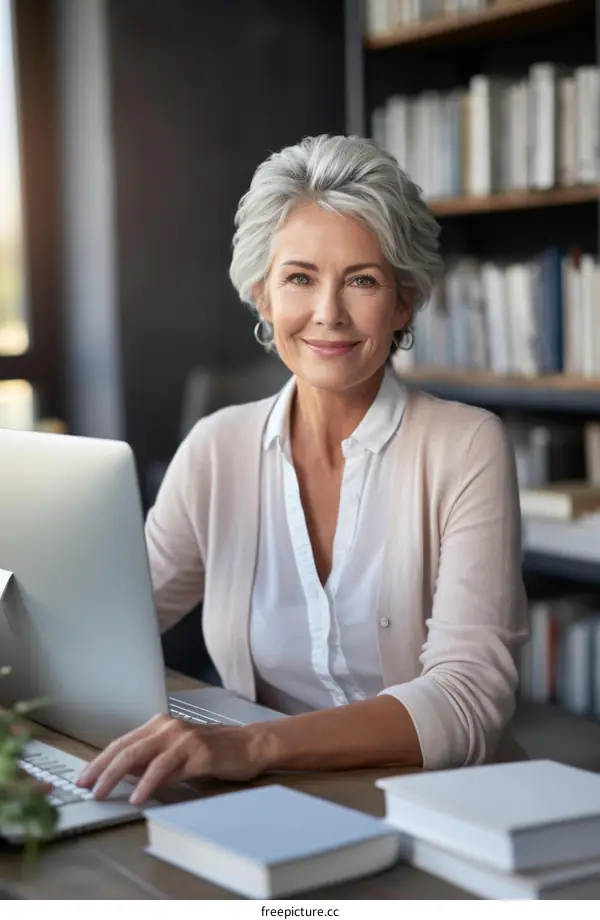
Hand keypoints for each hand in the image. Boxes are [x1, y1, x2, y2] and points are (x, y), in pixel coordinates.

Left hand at [75, 714, 265, 804]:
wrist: (249, 746)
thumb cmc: (214, 752)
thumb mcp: (176, 755)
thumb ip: (150, 761)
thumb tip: (120, 775)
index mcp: (160, 724)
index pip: (122, 743)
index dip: (100, 761)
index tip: (84, 778)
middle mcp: (168, 727)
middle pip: (125, 748)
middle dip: (100, 769)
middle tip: (85, 787)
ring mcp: (182, 738)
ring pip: (140, 755)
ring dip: (116, 776)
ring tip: (103, 793)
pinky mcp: (197, 752)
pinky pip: (165, 768)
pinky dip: (147, 783)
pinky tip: (138, 796)